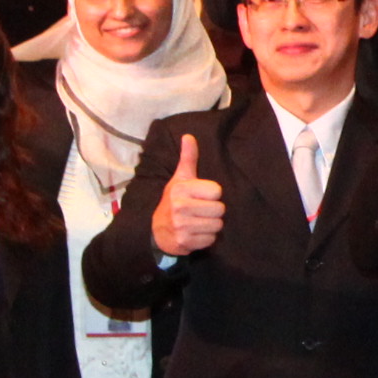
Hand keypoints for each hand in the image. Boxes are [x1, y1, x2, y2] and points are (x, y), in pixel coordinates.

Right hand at [151, 133, 225, 256]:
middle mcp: (180, 207)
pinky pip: (211, 240)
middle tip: (200, 211)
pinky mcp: (184, 242)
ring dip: (211, 225)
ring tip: (198, 221)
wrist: (157, 231)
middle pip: (220, 209)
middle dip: (213, 211)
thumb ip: (188, 158)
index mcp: (181, 189)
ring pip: (217, 225)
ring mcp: (181, 225)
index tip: (201, 196)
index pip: (217, 191)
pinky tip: (195, 233)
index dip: (212, 194)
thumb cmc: (174, 201)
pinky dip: (206, 238)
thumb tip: (188, 136)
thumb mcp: (180, 179)